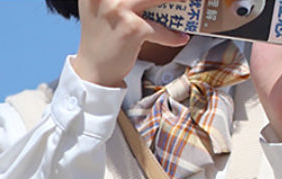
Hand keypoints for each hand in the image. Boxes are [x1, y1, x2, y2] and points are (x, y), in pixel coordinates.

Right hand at [72, 0, 188, 87]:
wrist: (94, 68)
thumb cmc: (102, 35)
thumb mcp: (102, 5)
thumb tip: (155, 0)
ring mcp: (119, 9)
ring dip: (176, 0)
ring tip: (187, 3)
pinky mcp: (132, 29)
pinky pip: (160, 29)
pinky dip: (172, 36)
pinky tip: (180, 38)